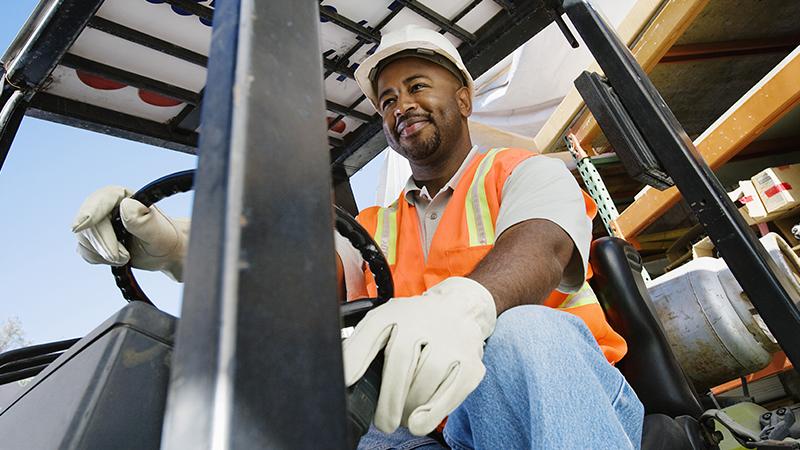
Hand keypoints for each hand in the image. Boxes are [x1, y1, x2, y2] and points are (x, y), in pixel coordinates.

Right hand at [71, 185, 189, 280]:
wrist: (164, 251)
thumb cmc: (164, 238)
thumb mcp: (157, 232)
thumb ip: (142, 221)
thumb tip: (125, 205)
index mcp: (123, 196)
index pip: (101, 200)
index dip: (90, 212)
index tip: (80, 227)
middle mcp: (106, 206)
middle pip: (89, 224)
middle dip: (104, 244)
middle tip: (124, 257)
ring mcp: (98, 223)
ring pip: (84, 239)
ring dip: (103, 254)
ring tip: (126, 257)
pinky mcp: (93, 239)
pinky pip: (85, 250)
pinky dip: (99, 258)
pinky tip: (118, 258)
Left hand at [343, 277, 495, 434]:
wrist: (460, 310)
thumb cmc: (414, 324)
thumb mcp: (384, 323)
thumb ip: (361, 345)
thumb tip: (342, 375)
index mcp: (396, 313)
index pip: (372, 332)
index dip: (357, 357)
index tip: (346, 380)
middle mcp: (423, 322)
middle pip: (400, 363)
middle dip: (388, 399)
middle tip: (383, 422)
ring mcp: (450, 342)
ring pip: (425, 381)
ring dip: (408, 408)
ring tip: (402, 417)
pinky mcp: (470, 363)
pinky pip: (451, 393)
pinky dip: (433, 413)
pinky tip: (419, 422)